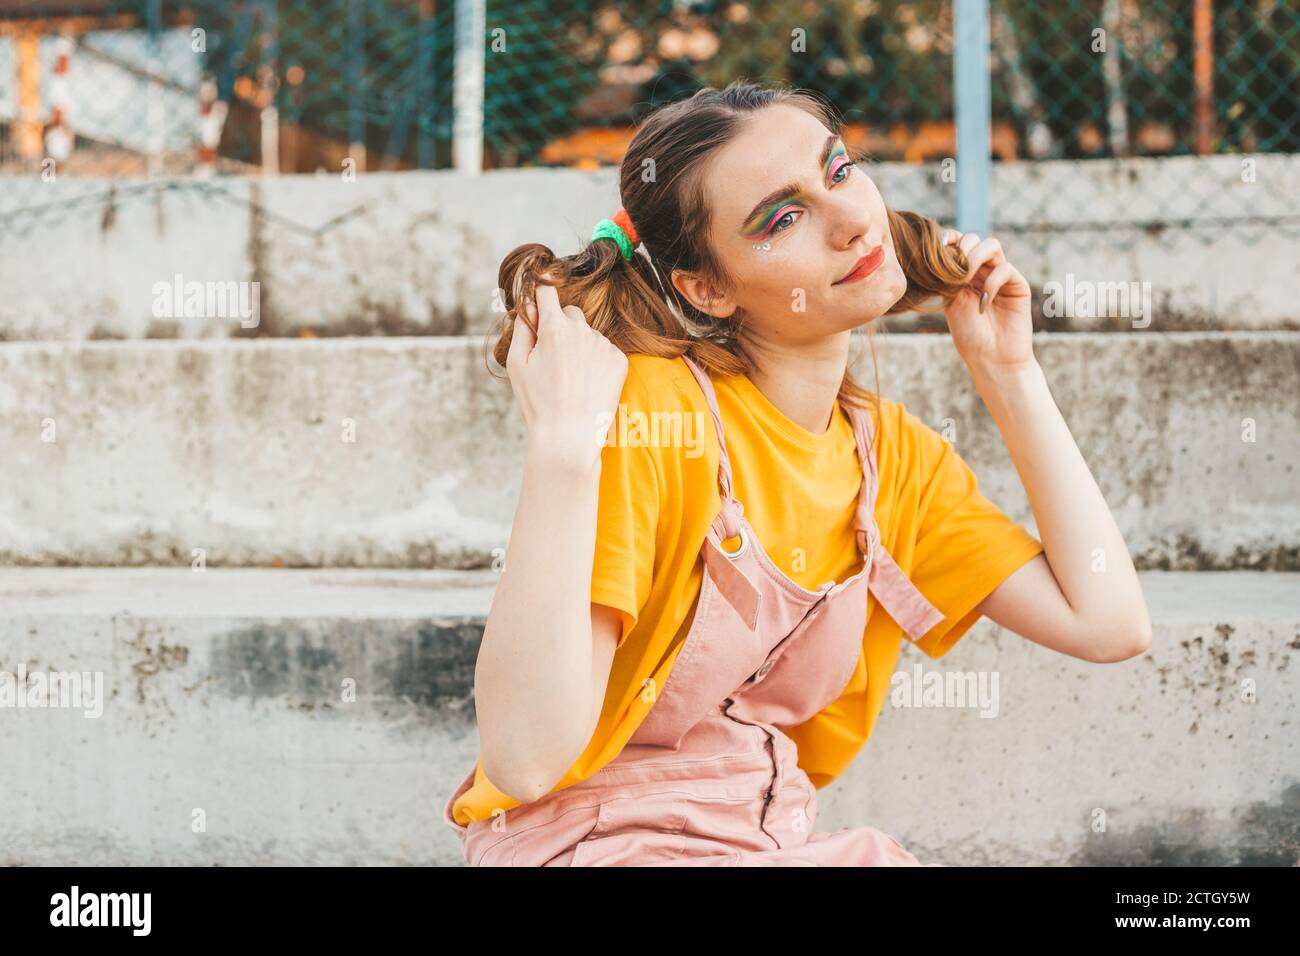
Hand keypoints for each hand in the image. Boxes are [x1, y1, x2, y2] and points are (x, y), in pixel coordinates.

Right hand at [505, 283, 628, 465]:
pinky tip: (587, 384)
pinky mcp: (620, 361)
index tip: (539, 304)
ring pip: (588, 335)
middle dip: (560, 327)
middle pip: (570, 313)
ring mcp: (604, 345)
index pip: (547, 292)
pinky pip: (605, 351)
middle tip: (552, 359)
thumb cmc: (538, 402)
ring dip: (579, 347)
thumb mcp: (517, 364)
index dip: (540, 297)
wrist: (569, 436)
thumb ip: (522, 327)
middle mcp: (582, 330)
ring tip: (570, 379)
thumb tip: (528, 303)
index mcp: (554, 327)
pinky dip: (596, 362)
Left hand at [941, 229, 1034, 372]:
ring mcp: (1001, 276)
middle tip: (954, 269)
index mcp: (964, 274)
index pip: (958, 243)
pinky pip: (1004, 268)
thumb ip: (949, 275)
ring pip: (991, 245)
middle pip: (974, 239)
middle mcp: (983, 271)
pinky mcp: (1018, 285)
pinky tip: (984, 302)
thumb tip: (941, 248)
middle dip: (962, 248)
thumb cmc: (970, 335)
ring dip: (975, 257)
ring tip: (966, 279)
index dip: (949, 239)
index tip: (938, 247)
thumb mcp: (951, 301)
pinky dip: (991, 282)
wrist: (992, 358)